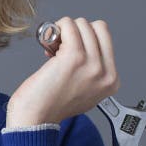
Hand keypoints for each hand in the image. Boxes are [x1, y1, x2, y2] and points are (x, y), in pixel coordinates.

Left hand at [5, 17, 119, 126]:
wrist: (34, 120)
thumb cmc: (49, 107)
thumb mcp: (84, 91)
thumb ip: (91, 72)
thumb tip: (84, 48)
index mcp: (111, 81)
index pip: (105, 38)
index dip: (85, 39)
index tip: (68, 52)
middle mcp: (105, 73)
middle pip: (96, 28)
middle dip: (76, 32)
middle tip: (60, 48)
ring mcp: (92, 64)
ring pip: (82, 24)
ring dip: (65, 30)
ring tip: (53, 49)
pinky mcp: (74, 57)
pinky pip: (68, 26)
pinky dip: (56, 28)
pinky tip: (48, 43)